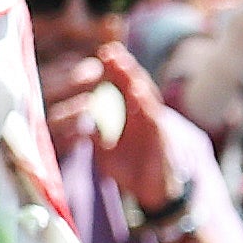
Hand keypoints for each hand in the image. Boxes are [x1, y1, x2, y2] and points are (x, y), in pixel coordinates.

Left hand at [83, 44, 198, 216]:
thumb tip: (80, 124)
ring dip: (134, 78)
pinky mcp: (162, 137)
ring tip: (123, 63)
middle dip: (122, 67)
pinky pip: (154, 116)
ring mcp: (154, 124)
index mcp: (130, 116)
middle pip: (134, 85)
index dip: (112, 71)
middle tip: (109, 50)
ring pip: (145, 95)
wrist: (150, 192)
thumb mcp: (103, 152)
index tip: (101, 56)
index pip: (122, 88)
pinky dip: (146, 103)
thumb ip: (94, 136)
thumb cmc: (130, 171)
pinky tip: (137, 90)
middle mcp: (143, 115)